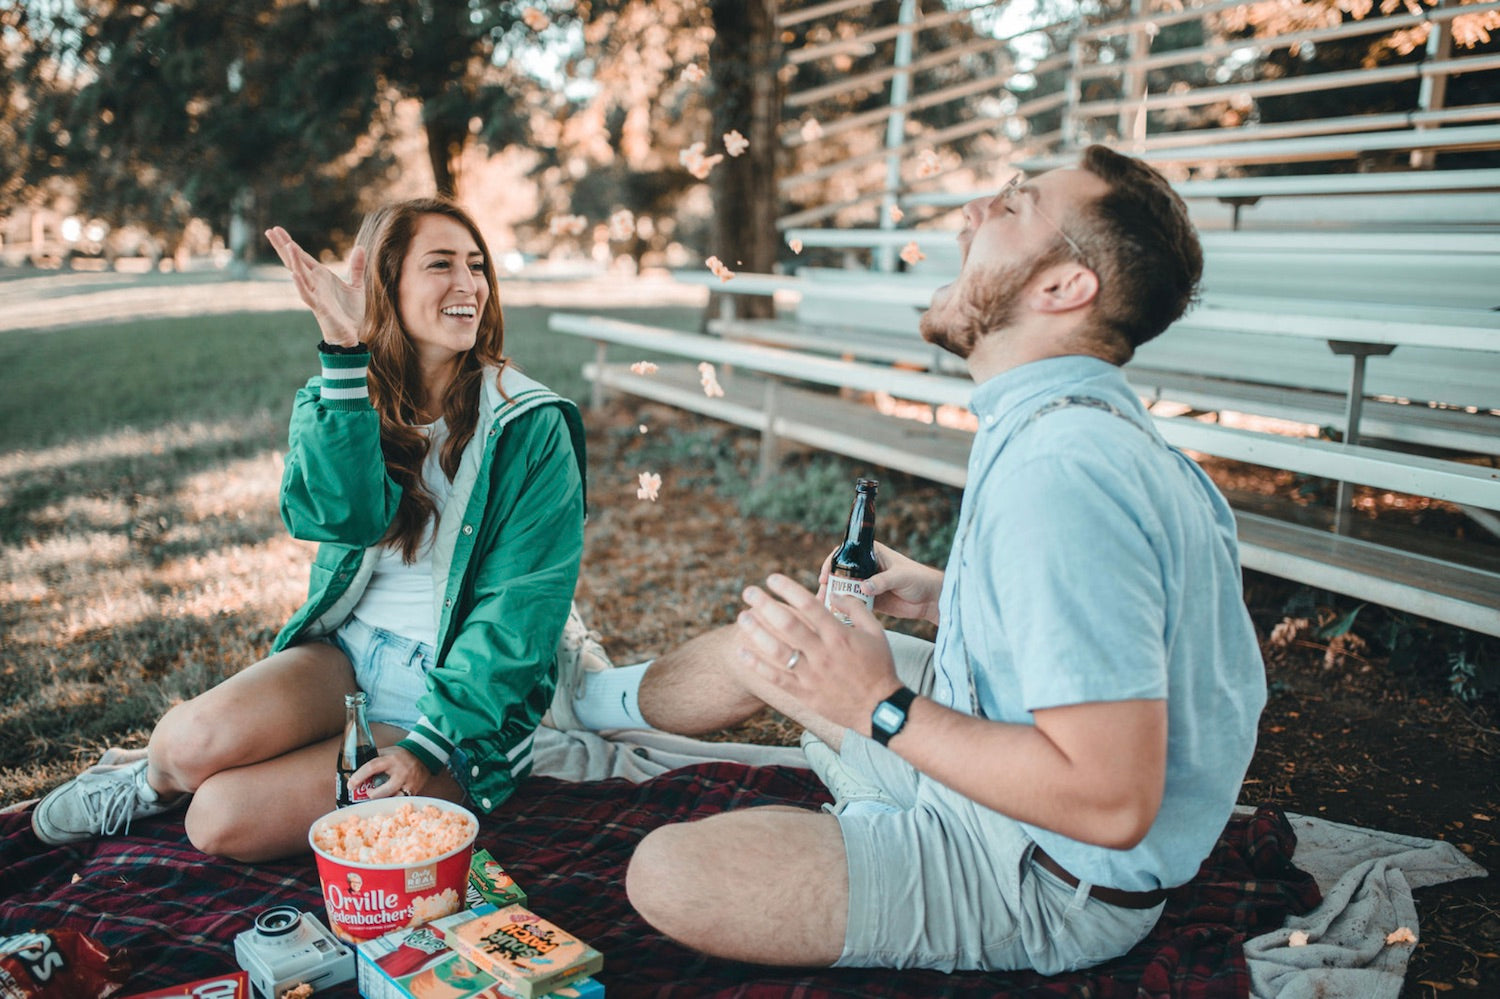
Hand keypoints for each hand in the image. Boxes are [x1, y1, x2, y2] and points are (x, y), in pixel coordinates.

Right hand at [265, 226, 366, 347]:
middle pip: (295, 261)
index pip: (302, 256)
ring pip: (300, 274)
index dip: (290, 243)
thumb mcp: (356, 286)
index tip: (277, 229)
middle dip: (283, 246)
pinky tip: (294, 275)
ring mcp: (314, 294)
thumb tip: (360, 247)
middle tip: (270, 231)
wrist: (351, 334)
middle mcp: (314, 283)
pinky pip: (307, 295)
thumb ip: (356, 268)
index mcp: (321, 276)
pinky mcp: (318, 307)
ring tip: (287, 245)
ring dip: (294, 261)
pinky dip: (301, 285)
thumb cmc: (350, 312)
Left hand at [350, 745, 430, 799]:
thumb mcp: (387, 752)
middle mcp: (401, 772)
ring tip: (377, 798)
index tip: (350, 785)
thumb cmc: (402, 754)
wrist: (425, 754)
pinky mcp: (414, 791)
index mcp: (391, 760)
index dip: (359, 777)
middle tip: (367, 793)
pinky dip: (392, 801)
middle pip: (384, 790)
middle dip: (372, 795)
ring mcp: (409, 783)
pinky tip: (387, 800)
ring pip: (394, 798)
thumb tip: (355, 768)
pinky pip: (400, 800)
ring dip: (383, 800)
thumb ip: (373, 758)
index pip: (372, 767)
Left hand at [737, 573, 898, 736]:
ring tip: (742, 617)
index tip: (772, 579)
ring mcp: (812, 674)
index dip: (788, 589)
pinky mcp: (805, 693)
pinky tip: (742, 652)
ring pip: (778, 650)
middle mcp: (823, 653)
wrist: (880, 708)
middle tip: (748, 591)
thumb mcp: (876, 632)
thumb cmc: (879, 667)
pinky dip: (757, 665)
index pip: (809, 605)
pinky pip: (776, 678)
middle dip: (765, 604)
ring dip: (756, 632)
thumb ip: (856, 608)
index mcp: (839, 635)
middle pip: (788, 624)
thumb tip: (835, 594)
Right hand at [817, 541, 942, 624]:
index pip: (844, 553)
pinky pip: (854, 604)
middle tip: (820, 596)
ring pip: (844, 590)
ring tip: (824, 609)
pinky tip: (836, 617)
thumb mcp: (900, 576)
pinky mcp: (871, 601)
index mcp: (871, 553)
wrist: (932, 599)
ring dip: (834, 598)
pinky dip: (845, 609)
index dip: (831, 563)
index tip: (825, 576)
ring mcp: (867, 585)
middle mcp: (866, 567)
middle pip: (840, 573)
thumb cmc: (919, 579)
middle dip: (828, 584)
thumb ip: (882, 581)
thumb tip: (862, 588)